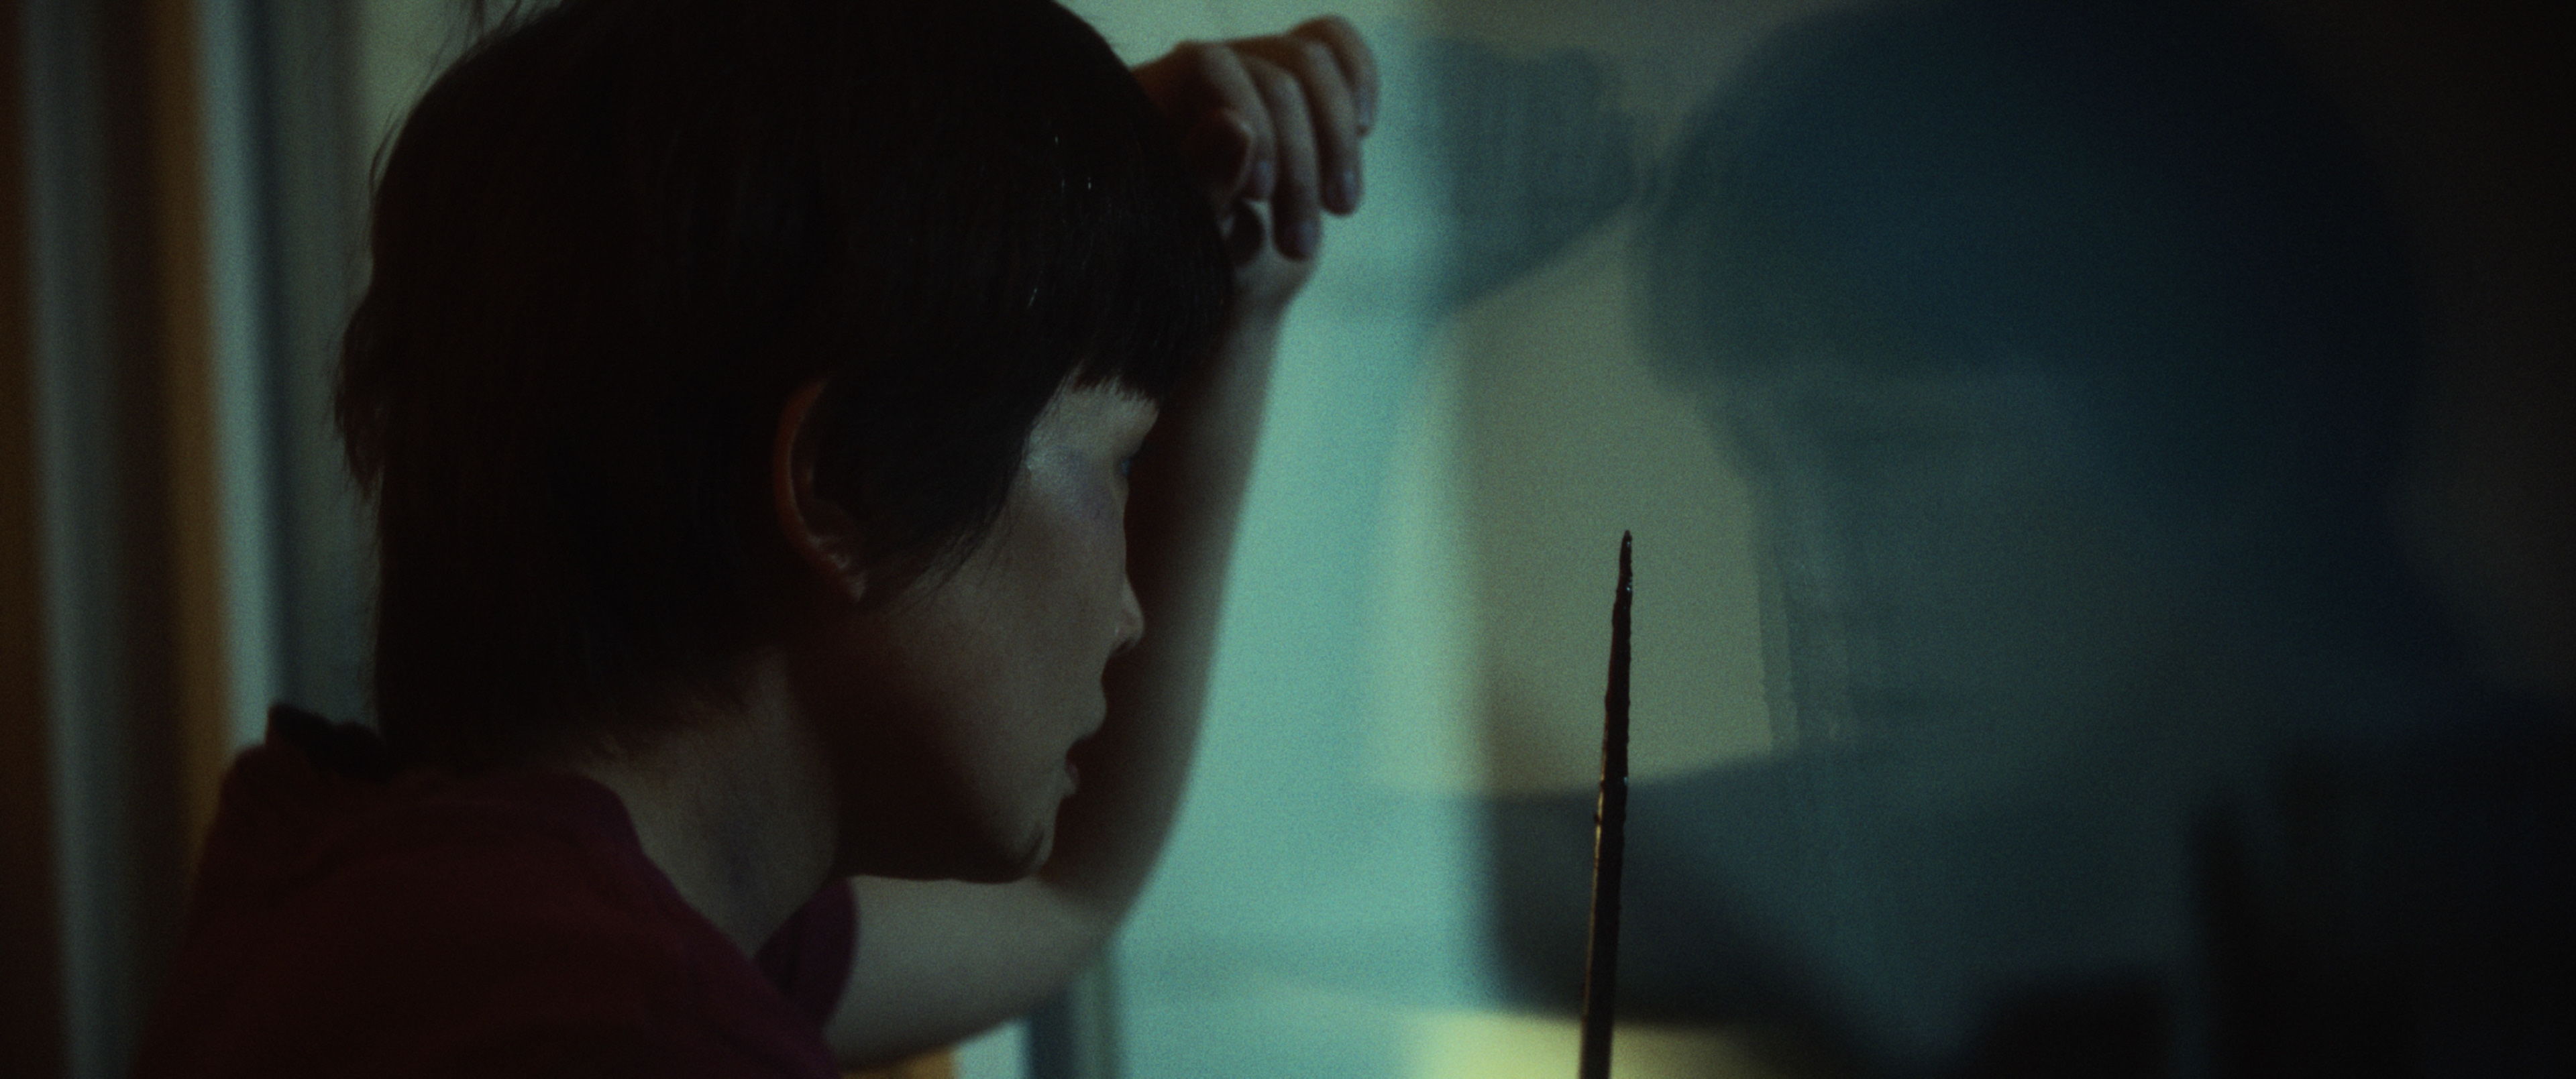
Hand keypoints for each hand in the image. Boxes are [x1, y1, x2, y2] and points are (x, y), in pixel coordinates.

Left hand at [1132, 17, 1377, 315]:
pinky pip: (1332, 40)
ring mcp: (1250, 67)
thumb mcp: (1193, 238)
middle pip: (1271, 77)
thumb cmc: (1195, 264)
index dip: (1248, 122)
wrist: (1229, 279)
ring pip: (1312, 62)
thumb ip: (1202, 184)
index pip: (1207, 66)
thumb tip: (1233, 125)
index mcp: (1150, 98)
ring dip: (1338, 141)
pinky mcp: (1295, 77)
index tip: (1261, 194)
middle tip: (1299, 245)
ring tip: (1341, 210)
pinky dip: (1359, 76)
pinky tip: (1364, 129)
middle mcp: (1197, 70)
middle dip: (1299, 164)